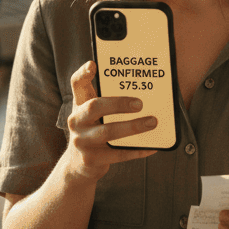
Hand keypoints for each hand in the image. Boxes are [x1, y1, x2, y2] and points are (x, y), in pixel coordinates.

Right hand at [66, 61, 157, 181]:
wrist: (78, 164)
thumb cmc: (94, 130)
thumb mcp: (95, 114)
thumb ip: (110, 100)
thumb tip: (146, 91)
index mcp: (79, 104)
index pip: (77, 84)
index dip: (83, 74)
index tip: (93, 65)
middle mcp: (76, 120)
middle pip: (95, 107)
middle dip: (118, 103)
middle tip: (140, 103)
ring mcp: (82, 141)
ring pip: (108, 132)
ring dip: (133, 127)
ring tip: (152, 122)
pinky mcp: (91, 159)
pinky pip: (117, 154)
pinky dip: (136, 150)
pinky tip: (151, 147)